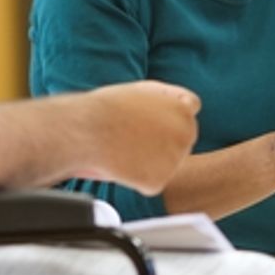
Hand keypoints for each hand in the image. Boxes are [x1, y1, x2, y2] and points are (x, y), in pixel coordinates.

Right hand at [84, 80, 199, 194]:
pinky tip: (120, 165)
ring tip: (121, 148)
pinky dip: (135, 179)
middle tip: (132, 139)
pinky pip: (149, 183)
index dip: (170, 115)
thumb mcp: (143, 91)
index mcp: (183, 109)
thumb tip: (185, 107)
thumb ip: (167, 99)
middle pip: (180, 140)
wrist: (84, 130)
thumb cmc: (106, 108)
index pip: (189, 110)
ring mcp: (175, 159)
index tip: (152, 119)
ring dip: (146, 161)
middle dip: (161, 142)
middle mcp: (186, 133)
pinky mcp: (159, 181)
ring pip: (164, 164)